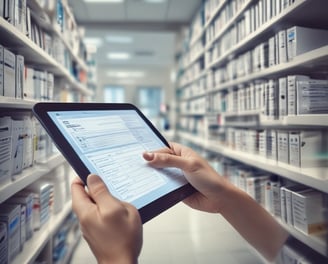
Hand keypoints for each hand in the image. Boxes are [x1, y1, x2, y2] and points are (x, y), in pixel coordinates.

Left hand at [71, 174, 141, 263]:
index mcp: (85, 210)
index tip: (94, 170)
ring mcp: (91, 225)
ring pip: (95, 205)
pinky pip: (100, 214)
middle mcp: (84, 217)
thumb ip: (102, 192)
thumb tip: (92, 178)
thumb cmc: (122, 241)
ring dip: (105, 199)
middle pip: (86, 194)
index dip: (84, 175)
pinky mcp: (98, 231)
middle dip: (98, 187)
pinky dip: (108, 210)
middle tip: (112, 185)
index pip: (76, 185)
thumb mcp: (115, 209)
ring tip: (119, 201)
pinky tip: (120, 214)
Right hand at [144, 142, 288, 260]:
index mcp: (182, 153)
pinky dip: (156, 187)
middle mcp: (177, 163)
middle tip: (134, 165)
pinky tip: (147, 188)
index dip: (152, 150)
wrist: (219, 199)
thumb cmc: (209, 178)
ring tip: (137, 177)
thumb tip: (149, 155)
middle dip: (149, 163)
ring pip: (159, 174)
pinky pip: (163, 187)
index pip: (163, 148)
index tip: (138, 154)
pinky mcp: (175, 189)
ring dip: (152, 176)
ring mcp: (176, 176)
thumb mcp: (188, 165)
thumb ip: (168, 160)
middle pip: (159, 161)